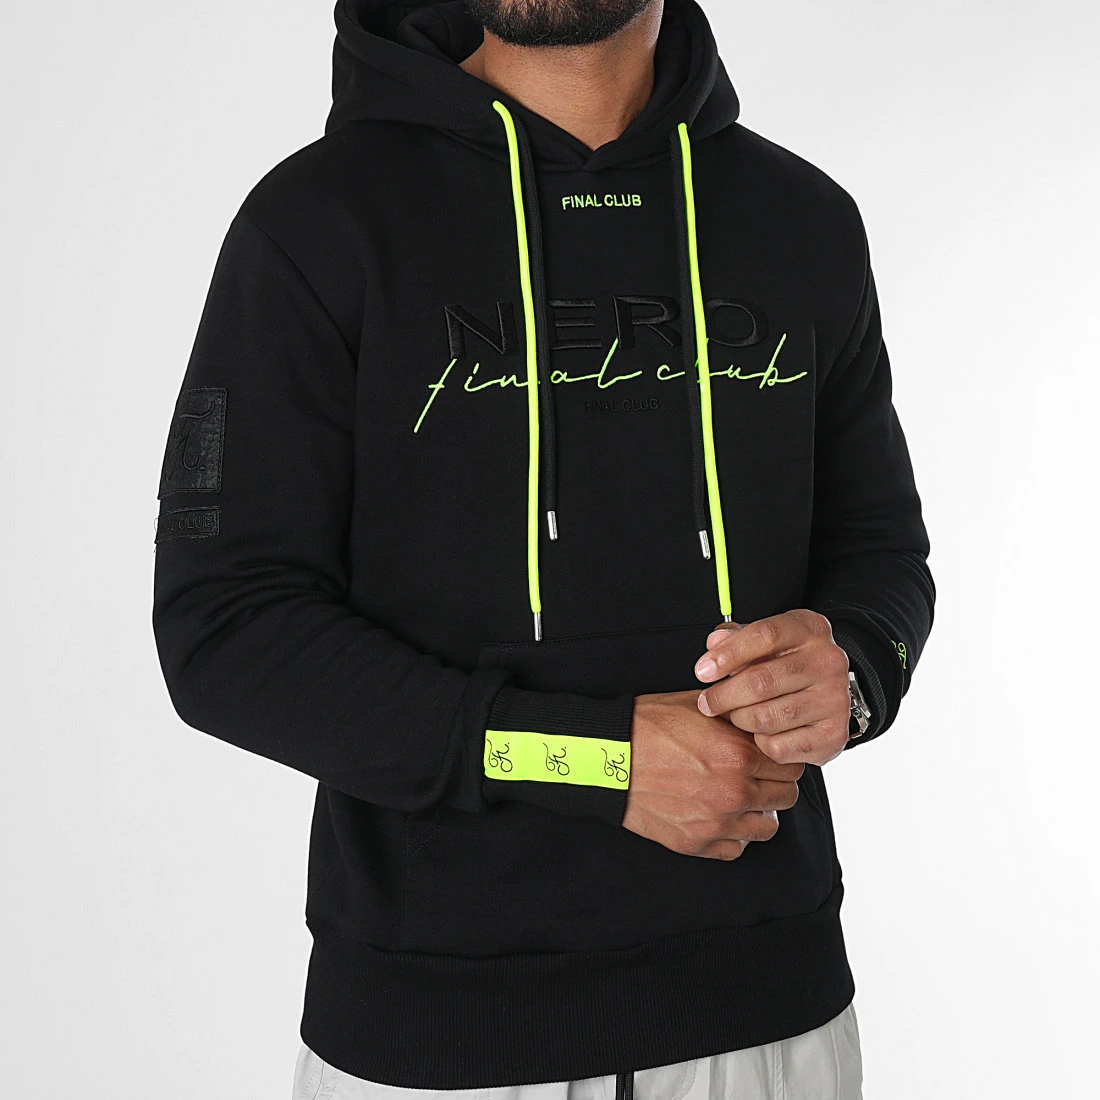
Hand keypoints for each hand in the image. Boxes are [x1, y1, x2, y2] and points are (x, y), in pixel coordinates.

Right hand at [621, 690, 804, 859]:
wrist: (608, 755)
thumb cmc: (648, 725)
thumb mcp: (699, 706)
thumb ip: (737, 715)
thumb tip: (762, 712)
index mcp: (739, 754)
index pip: (791, 765)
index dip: (781, 757)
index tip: (770, 756)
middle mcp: (734, 791)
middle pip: (785, 796)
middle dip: (775, 783)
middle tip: (758, 775)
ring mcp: (716, 821)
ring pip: (768, 827)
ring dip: (759, 811)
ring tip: (742, 798)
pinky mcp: (696, 843)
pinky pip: (736, 849)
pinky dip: (734, 835)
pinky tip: (721, 816)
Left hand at [693, 609, 850, 766]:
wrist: (830, 692)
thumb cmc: (790, 662)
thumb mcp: (768, 641)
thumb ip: (738, 638)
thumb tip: (714, 643)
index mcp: (811, 630)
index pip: (765, 636)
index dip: (728, 655)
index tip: (702, 671)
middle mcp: (829, 663)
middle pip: (761, 681)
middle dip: (723, 695)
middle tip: (706, 703)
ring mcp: (835, 700)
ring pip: (766, 717)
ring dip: (739, 720)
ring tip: (734, 715)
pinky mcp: (833, 736)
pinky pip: (779, 746)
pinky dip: (760, 742)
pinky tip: (761, 731)